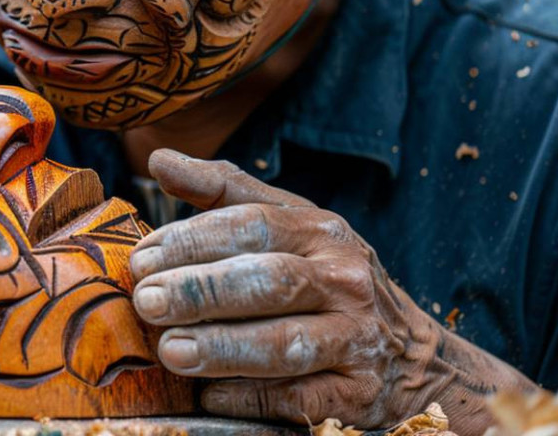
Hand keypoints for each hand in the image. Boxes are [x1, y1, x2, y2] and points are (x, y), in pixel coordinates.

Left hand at [129, 149, 536, 432]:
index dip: (193, 240)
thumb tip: (159, 159)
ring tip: (170, 351)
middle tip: (146, 302)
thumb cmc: (329, 279)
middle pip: (269, 280)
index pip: (254, 225)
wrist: (416, 356)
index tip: (141, 259)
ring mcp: (357, 339)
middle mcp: (345, 280)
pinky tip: (209, 397)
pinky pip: (301, 398)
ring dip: (224, 347)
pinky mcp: (358, 394)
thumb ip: (226, 192)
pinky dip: (252, 398)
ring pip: (287, 342)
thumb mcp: (291, 223)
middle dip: (202, 291)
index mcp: (322, 232)